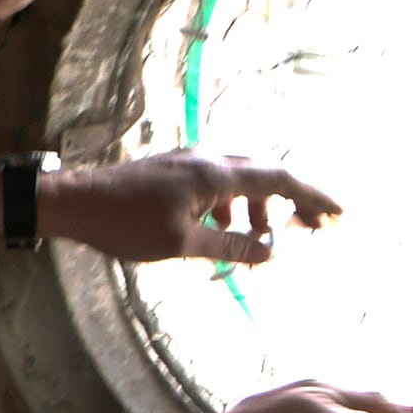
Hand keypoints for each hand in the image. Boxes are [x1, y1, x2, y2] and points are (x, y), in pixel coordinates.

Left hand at [47, 151, 338, 265]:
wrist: (72, 202)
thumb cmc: (122, 224)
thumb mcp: (181, 244)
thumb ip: (229, 247)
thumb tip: (271, 253)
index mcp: (215, 174)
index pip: (280, 179)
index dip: (314, 196)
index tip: (340, 214)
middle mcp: (207, 159)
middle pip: (265, 175)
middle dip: (293, 202)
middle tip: (314, 228)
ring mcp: (188, 162)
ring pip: (239, 181)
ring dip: (257, 209)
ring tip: (258, 242)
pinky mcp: (172, 171)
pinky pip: (216, 184)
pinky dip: (230, 207)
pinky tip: (220, 232)